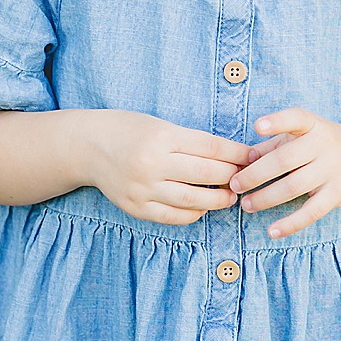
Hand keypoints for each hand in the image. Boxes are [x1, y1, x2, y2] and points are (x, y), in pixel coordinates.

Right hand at [84, 110, 253, 225]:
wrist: (87, 147)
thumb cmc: (129, 130)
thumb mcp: (160, 125)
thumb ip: (192, 142)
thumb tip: (233, 156)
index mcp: (162, 136)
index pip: (211, 148)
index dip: (237, 154)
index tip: (253, 157)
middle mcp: (152, 163)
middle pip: (206, 174)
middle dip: (232, 176)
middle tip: (247, 178)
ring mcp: (143, 188)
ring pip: (193, 200)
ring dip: (218, 199)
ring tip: (230, 196)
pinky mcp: (136, 207)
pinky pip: (173, 216)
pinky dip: (194, 214)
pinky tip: (203, 207)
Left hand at [228, 107, 340, 236]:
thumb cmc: (318, 145)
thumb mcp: (299, 136)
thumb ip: (271, 145)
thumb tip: (240, 161)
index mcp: (312, 125)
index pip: (295, 118)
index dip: (277, 122)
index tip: (257, 126)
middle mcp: (325, 145)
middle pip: (285, 160)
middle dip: (255, 174)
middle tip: (234, 185)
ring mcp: (332, 170)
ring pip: (294, 187)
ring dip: (266, 198)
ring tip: (246, 205)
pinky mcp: (337, 194)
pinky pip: (311, 212)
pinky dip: (291, 224)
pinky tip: (272, 231)